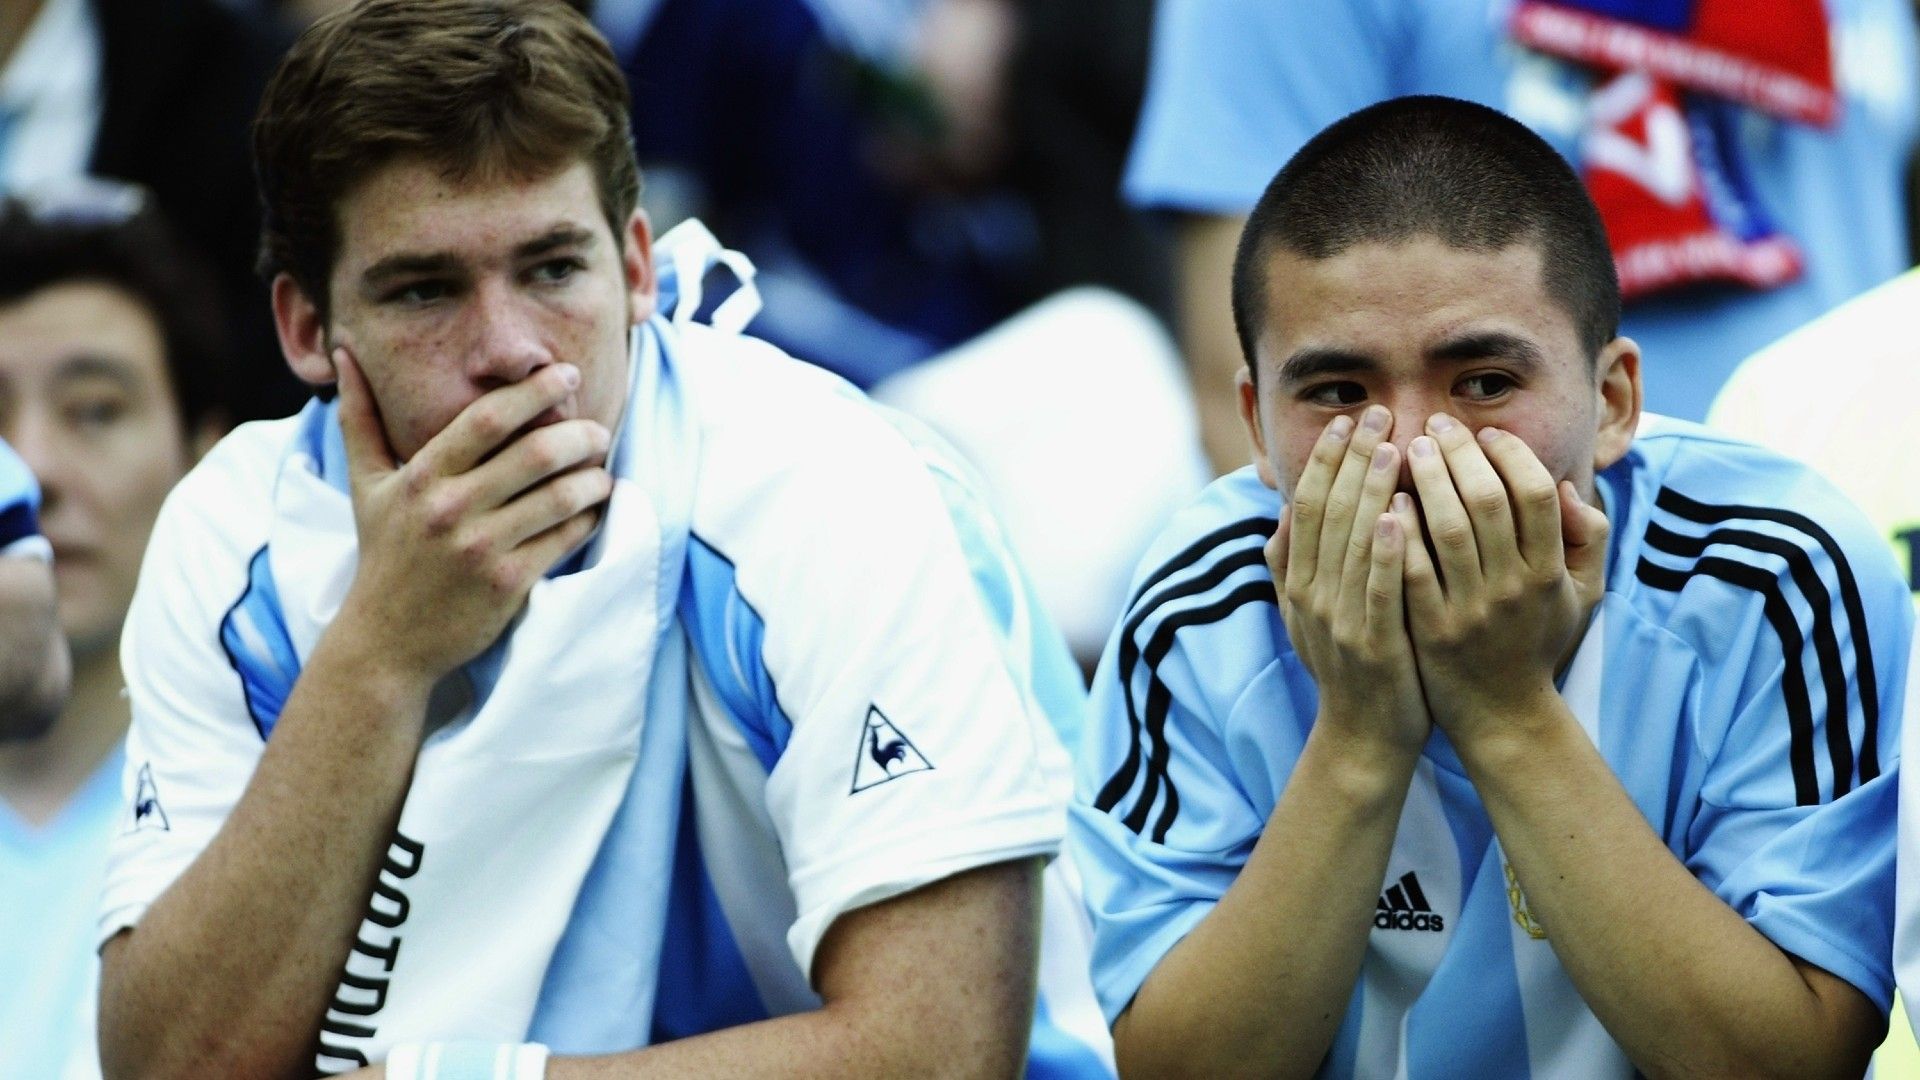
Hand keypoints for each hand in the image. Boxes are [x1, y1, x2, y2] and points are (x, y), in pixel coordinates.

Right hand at [331, 349, 614, 687]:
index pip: (488, 418)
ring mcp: (482, 548)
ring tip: (601, 470)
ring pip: (561, 497)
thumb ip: (360, 418)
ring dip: (593, 478)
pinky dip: (589, 518)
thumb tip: (344, 354)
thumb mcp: (365, 485)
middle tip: (597, 430)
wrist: (386, 640)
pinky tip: (593, 509)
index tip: (566, 374)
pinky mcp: (508, 583)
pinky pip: (565, 539)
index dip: (535, 390)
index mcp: (422, 476)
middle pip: (536, 453)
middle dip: (579, 435)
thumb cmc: (383, 554)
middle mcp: (452, 509)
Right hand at [1274, 405, 1429, 754]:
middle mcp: (1312, 596)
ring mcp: (1340, 620)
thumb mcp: (1304, 614)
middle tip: (1378, 413)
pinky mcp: (1373, 644)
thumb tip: (1282, 512)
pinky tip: (1401, 516)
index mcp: (1299, 583)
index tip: (1348, 419)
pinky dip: (1387, 551)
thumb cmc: (1348, 668)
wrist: (1363, 737)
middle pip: (1329, 513)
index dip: (1325, 460)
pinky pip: (1380, 589)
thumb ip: (1290, 565)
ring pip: (1354, 543)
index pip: (1308, 507)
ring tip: (1392, 447)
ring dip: (1371, 492)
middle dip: (1352, 459)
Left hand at [1400, 414, 1608, 741]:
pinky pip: (1412, 572)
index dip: (1511, 455)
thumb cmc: (1536, 642)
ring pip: (1449, 529)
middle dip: (1460, 455)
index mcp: (1549, 572)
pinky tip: (1385, 502)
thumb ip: (1587, 539)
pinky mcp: (1431, 631)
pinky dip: (1399, 533)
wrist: (1501, 714)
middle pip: (1489, 501)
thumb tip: (1567, 486)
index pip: (1536, 495)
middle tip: (1435, 426)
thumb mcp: (1581, 595)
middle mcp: (1514, 588)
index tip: (1485, 434)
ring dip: (1427, 481)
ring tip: (1406, 448)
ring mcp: (1471, 610)